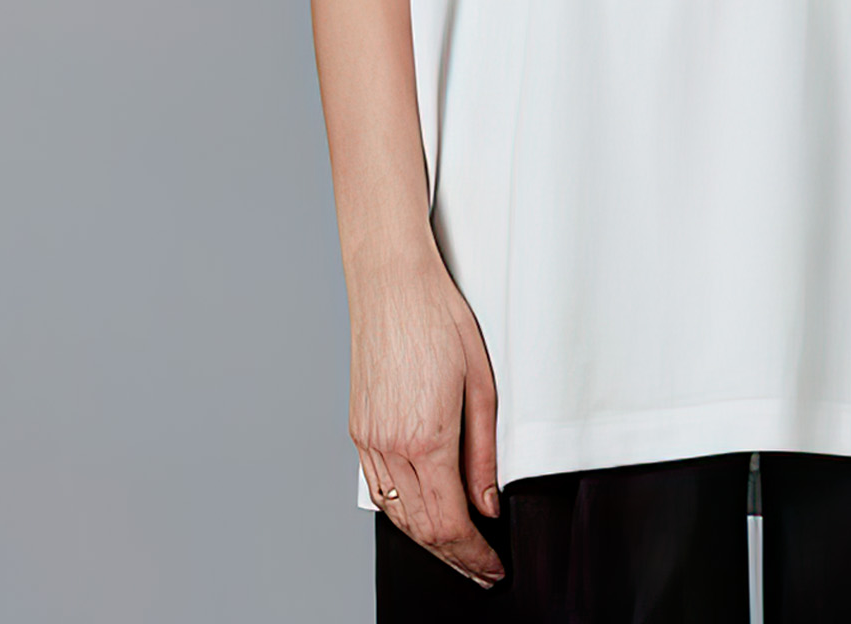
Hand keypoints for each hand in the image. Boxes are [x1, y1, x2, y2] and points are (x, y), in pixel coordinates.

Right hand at [349, 249, 504, 588]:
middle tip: (481, 568)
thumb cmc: (439, 318)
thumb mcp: (481, 384)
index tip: (492, 566)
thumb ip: (485, 453)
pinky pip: (379, 488)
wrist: (391, 282)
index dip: (474, 556)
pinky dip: (403, 512)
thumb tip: (488, 503)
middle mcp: (390, 446)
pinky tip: (423, 511)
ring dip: (428, 539)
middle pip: (421, 530)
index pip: (449, 525)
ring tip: (458, 547)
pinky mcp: (358, 429)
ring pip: (397, 515)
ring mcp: (367, 440)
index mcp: (426, 438)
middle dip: (454, 557)